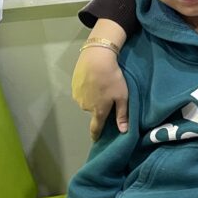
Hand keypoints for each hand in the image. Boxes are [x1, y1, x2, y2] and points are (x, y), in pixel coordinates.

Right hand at [72, 20, 128, 137]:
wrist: (96, 58)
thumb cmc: (112, 78)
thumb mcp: (122, 96)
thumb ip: (122, 114)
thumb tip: (123, 131)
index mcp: (98, 111)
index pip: (95, 128)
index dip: (96, 135)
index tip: (95, 139)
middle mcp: (85, 107)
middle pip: (93, 111)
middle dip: (99, 107)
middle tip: (107, 96)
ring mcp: (77, 96)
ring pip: (86, 101)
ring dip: (92, 97)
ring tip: (100, 85)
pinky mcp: (73, 86)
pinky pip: (81, 92)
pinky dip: (86, 89)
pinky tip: (92, 80)